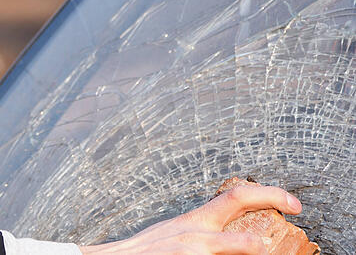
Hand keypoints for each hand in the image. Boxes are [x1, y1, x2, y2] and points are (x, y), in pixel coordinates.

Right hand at [78, 184, 301, 253]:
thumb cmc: (144, 253)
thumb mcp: (175, 236)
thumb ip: (203, 234)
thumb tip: (234, 240)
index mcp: (196, 221)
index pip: (236, 196)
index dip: (268, 193)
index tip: (294, 202)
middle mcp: (195, 230)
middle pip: (236, 200)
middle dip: (270, 197)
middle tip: (297, 205)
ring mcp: (190, 248)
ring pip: (231, 243)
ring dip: (248, 246)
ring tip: (263, 247)